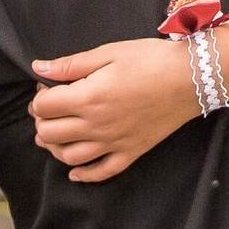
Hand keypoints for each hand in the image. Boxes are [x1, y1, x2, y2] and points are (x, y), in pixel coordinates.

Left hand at [29, 36, 200, 181]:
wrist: (190, 79)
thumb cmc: (150, 60)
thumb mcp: (108, 53)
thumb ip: (70, 65)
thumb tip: (38, 68)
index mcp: (88, 98)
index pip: (43, 107)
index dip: (39, 96)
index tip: (47, 88)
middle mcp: (97, 125)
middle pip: (50, 134)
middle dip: (42, 120)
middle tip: (49, 108)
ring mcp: (114, 142)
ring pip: (69, 157)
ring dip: (55, 147)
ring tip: (56, 133)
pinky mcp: (131, 152)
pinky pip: (102, 172)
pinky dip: (84, 175)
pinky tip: (75, 172)